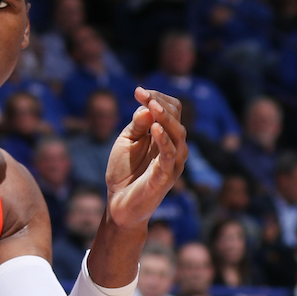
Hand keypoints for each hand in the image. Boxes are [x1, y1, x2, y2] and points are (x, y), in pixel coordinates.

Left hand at [104, 88, 187, 228]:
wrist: (118, 204)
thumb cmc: (124, 172)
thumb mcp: (126, 142)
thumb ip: (137, 125)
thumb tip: (147, 105)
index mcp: (165, 137)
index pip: (171, 110)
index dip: (157, 98)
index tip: (138, 91)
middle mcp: (174, 148)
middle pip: (176, 119)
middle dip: (161, 104)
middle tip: (145, 94)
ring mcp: (172, 162)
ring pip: (178, 134)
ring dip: (165, 118)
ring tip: (152, 106)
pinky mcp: (166, 177)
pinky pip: (169, 156)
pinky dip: (164, 140)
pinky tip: (154, 129)